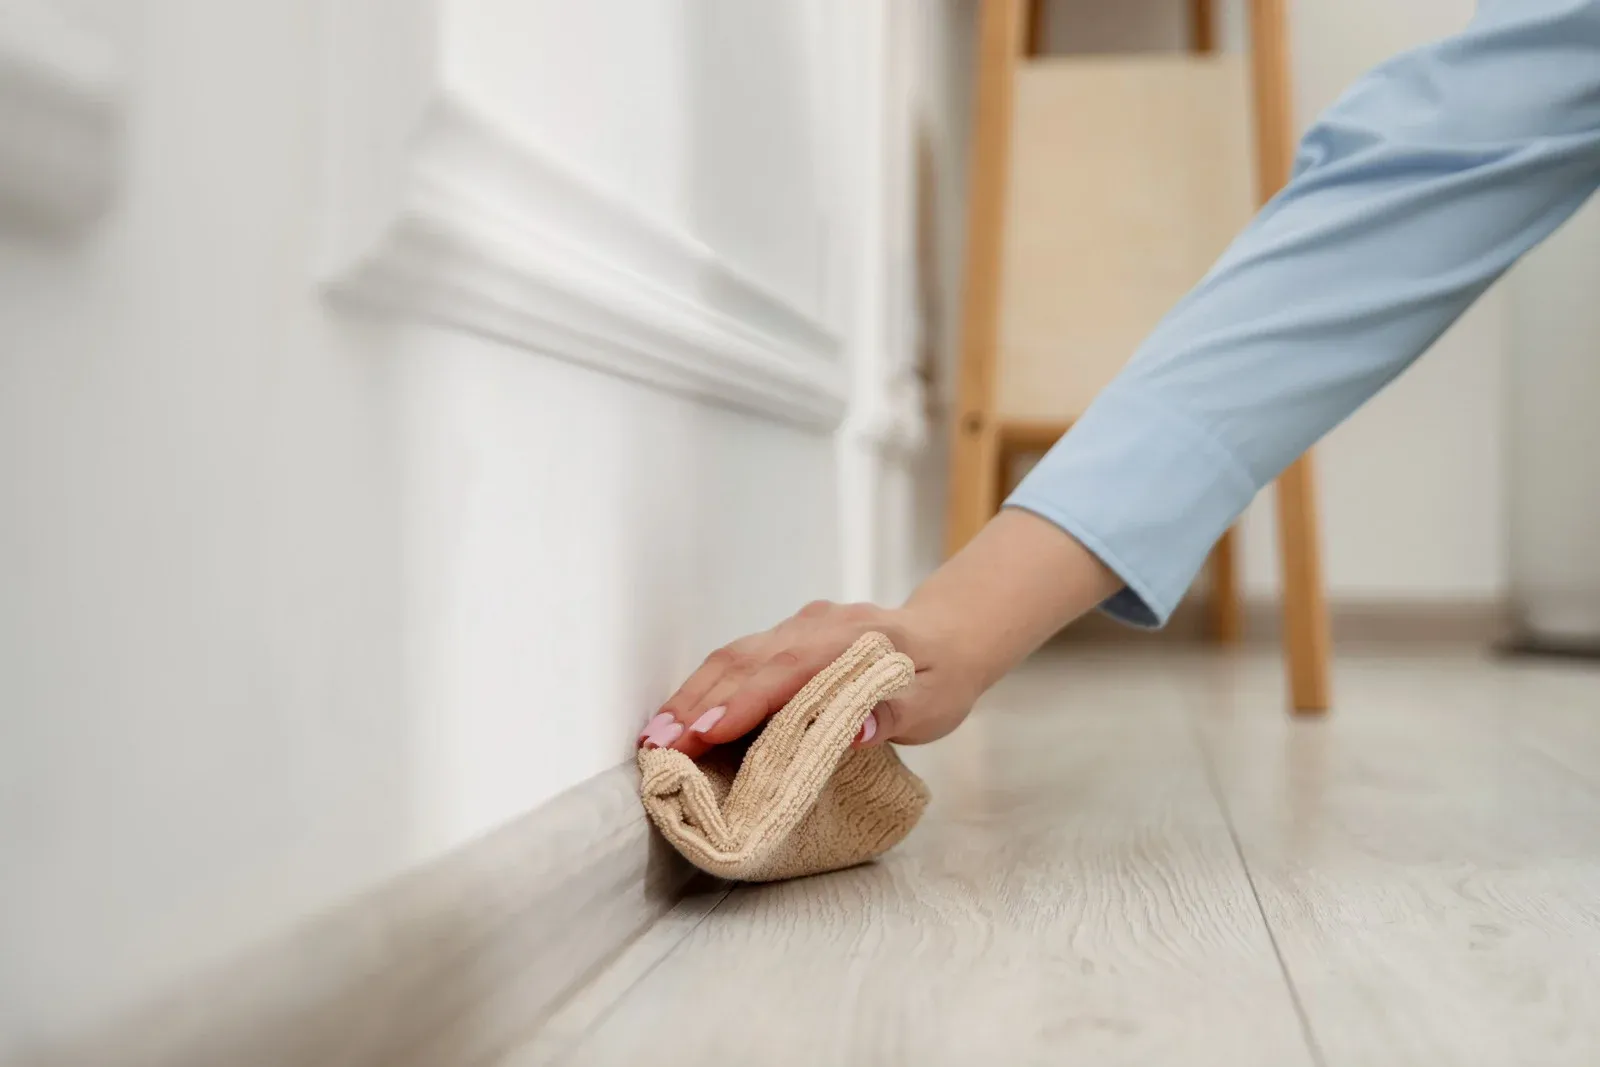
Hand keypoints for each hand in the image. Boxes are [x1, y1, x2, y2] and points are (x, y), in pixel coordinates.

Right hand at [637, 510, 1120, 759]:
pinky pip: (740, 658)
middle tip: (658, 745)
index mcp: (853, 641)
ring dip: (692, 694)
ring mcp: (798, 628)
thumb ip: (892, 715)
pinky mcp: (788, 637)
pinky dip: (707, 686)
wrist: (951, 634)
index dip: (744, 703)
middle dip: (697, 702)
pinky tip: (683, 717)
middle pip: (747, 660)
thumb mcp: (933, 705)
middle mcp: (816, 627)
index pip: (788, 671)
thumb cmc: (940, 677)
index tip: (704, 733)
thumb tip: (853, 731)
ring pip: (735, 656)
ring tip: (657, 735)